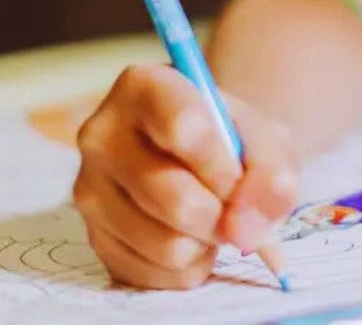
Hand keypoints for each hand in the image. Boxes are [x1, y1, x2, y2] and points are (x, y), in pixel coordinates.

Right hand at [73, 65, 298, 289]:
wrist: (201, 158)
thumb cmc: (230, 139)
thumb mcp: (265, 137)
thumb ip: (271, 173)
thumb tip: (247, 229)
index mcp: (143, 87)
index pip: (183, 127)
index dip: (224, 167)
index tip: (239, 178)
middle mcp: (102, 134)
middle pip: (173, 196)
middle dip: (222, 215)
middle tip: (235, 208)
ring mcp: (90, 188)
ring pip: (165, 243)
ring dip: (206, 243)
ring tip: (210, 218)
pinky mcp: (94, 236)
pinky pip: (152, 274)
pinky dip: (187, 267)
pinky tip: (190, 238)